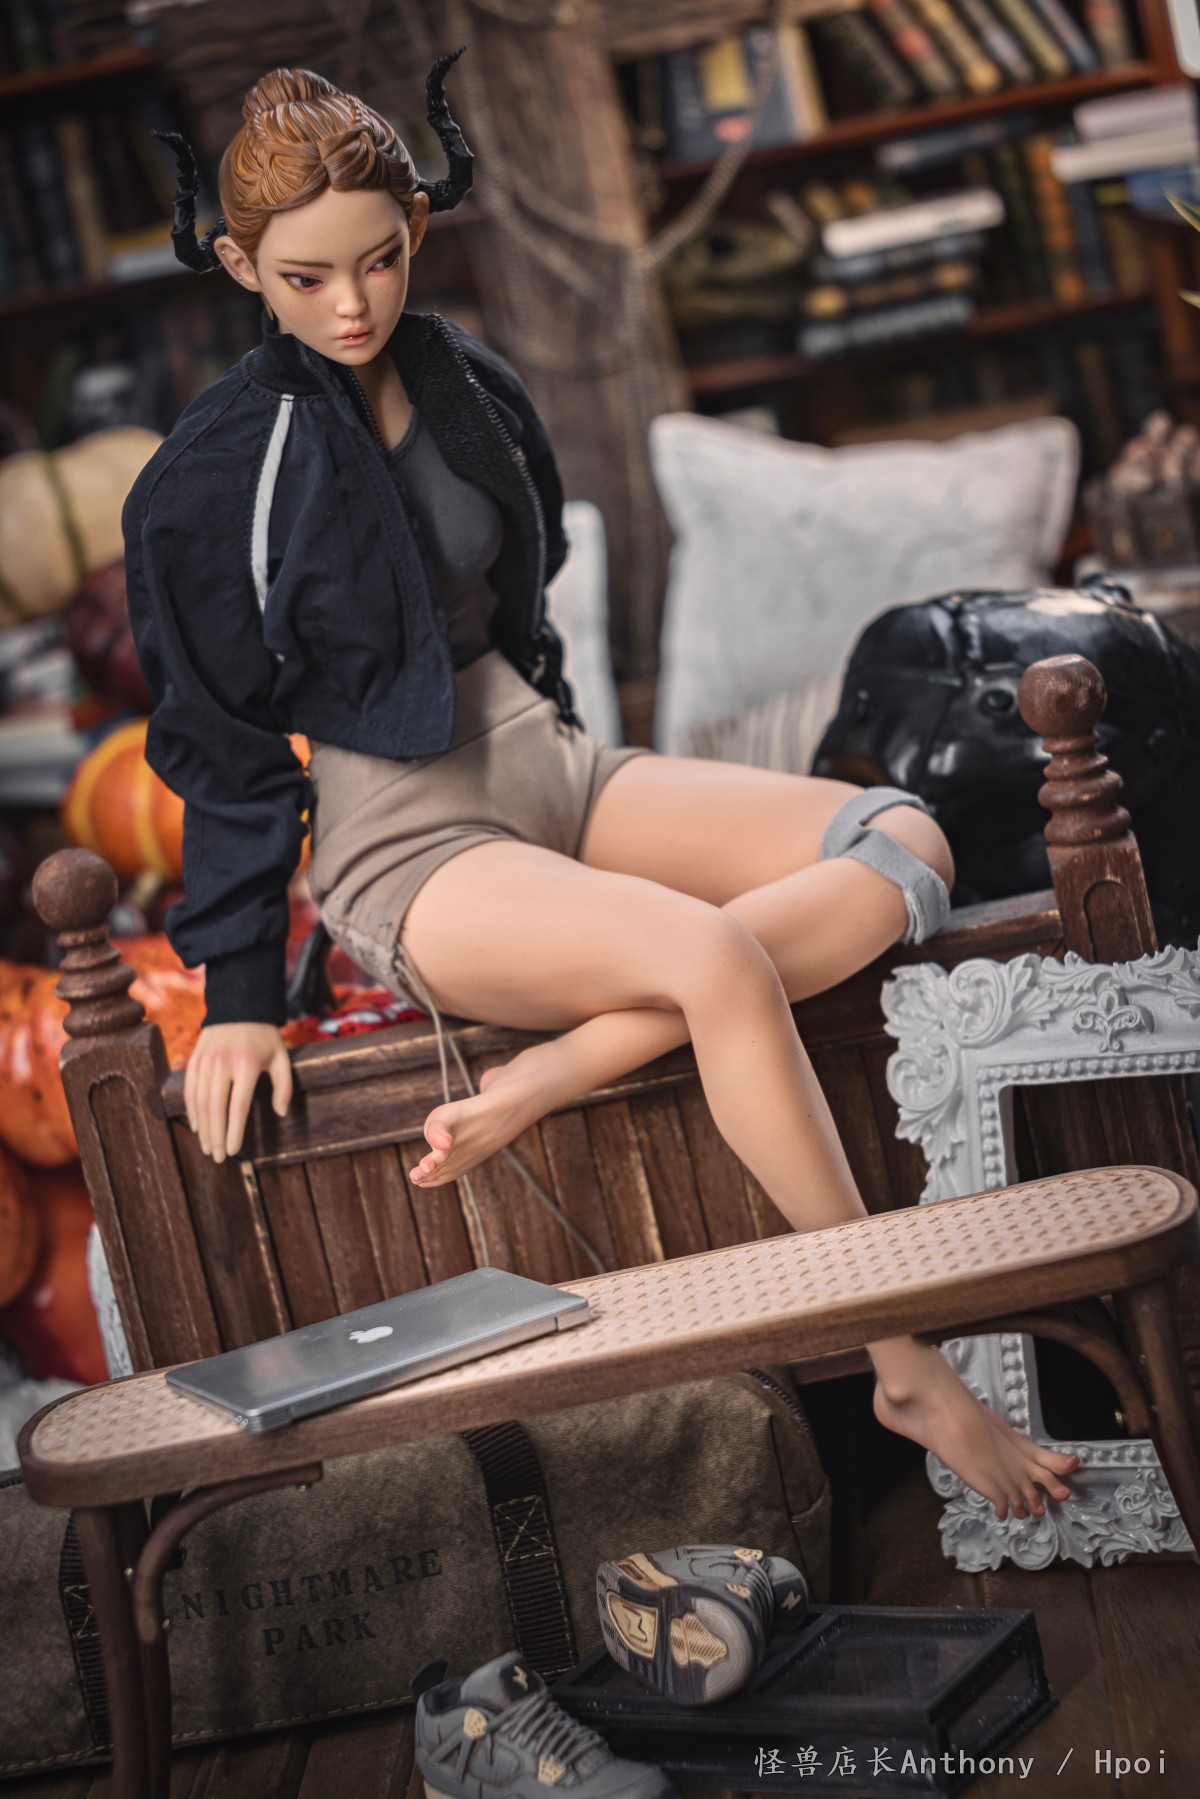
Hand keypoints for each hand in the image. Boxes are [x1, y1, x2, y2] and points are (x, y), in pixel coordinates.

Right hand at [183, 1022, 291, 1161]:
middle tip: (218, 1158)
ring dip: (203, 1129)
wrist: (238, 1006)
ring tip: (208, 1148)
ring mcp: (205, 1061)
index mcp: (245, 1064)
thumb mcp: (281, 1058)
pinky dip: (192, 1111)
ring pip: (199, 1102)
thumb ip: (284, 1086)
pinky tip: (198, 1127)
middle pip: (215, 1108)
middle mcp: (222, 1064)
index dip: (234, 1131)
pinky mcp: (194, 1060)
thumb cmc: (264, 1037)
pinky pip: (189, 1090)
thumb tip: (281, 1113)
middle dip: (216, 1136)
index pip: (238, 1106)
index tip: (233, 1151)